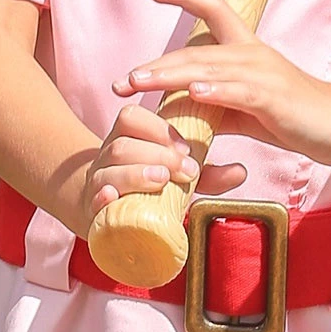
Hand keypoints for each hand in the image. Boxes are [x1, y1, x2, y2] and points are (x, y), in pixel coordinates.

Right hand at [78, 100, 251, 226]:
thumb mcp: (178, 177)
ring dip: (135, 173)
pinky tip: (112, 198)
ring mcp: (96, 183)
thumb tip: (240, 171)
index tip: (186, 148)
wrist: (104, 214)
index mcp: (127, 139)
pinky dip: (101, 197)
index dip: (158, 129)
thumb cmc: (148, 189)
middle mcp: (107, 158)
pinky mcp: (90, 210)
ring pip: (106, 170)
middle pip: (122, 145)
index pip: (131, 117)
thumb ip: (207, 173)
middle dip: (156, 155)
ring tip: (160, 180)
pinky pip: (90, 200)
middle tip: (186, 171)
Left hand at [113, 0, 330, 168]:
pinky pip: (240, 91)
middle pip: (196, 51)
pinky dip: (215, 91)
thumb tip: (181, 110)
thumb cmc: (295, 117)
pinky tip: (193, 92)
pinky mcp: (274, 99)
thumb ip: (216, 106)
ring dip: (171, 77)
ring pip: (209, 69)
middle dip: (156, 66)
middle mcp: (252, 55)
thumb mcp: (248, 110)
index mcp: (247, 51)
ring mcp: (264, 75)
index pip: (215, 9)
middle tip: (121, 80)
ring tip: (140, 82)